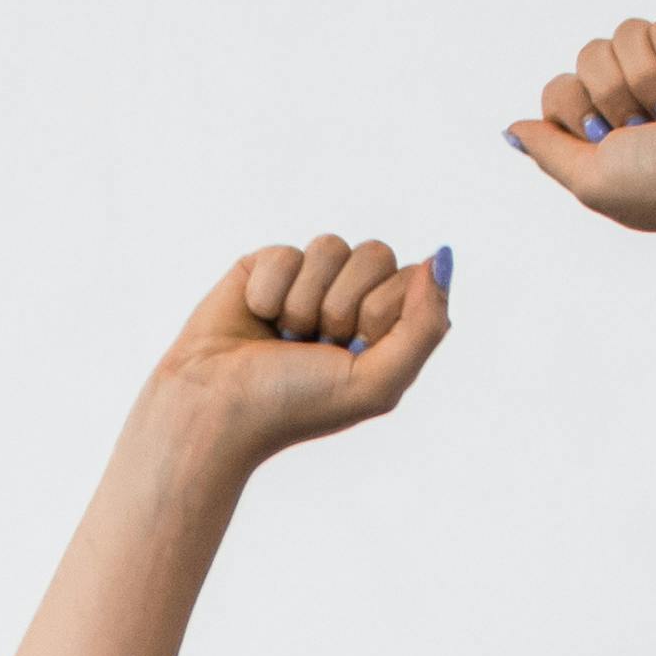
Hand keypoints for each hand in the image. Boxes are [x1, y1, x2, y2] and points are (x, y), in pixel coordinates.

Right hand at [141, 235, 450, 472]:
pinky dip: (269, 292)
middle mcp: (349, 300)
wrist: (215, 409)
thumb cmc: (294, 406)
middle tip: (315, 345)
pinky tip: (255, 319)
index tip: (349, 352)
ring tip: (284, 335)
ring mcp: (308, 281)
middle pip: (376, 253)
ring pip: (330, 246)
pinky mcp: (265, 267)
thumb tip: (441, 257)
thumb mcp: (377, 382)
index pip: (410, 280)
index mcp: (382, 329)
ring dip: (304, 301)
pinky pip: (286, 252)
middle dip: (342, 305)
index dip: (379, 313)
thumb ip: (424, 326)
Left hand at [506, 19, 655, 258]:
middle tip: (653, 130)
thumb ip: (547, 151)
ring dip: (650, 82)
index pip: (560, 88)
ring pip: (625, 34)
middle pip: (589, 55)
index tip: (608, 140)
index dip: (576, 110)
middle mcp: (636, 96)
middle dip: (615, 95)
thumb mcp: (589, 180)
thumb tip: (513, 130)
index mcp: (607, 130)